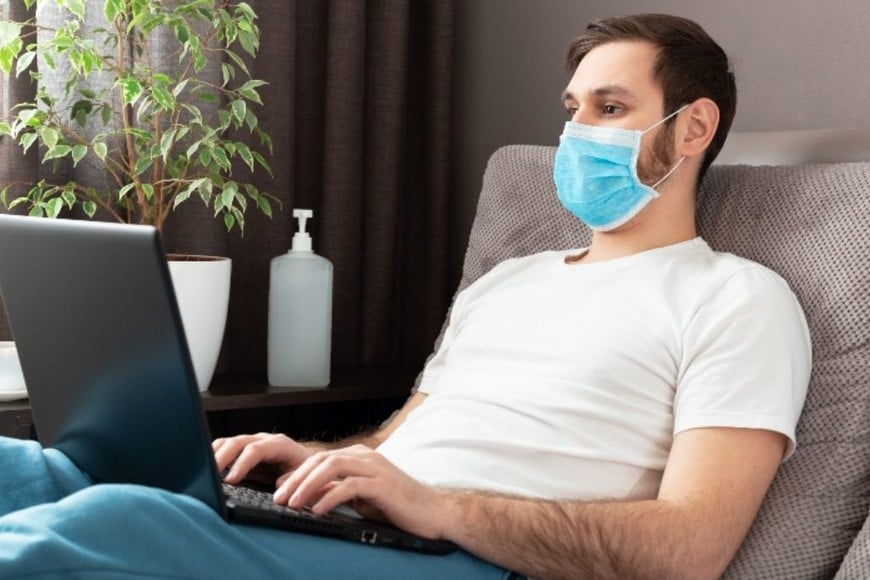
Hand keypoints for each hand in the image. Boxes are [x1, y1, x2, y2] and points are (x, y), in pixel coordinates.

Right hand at [212, 433, 312, 486]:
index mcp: (279, 445)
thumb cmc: (308, 473)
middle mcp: (263, 441)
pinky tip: (206, 470)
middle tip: (209, 475)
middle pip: (237, 442)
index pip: (256, 449)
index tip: (231, 480)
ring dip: (214, 455)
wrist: (310, 466)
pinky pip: (224, 449)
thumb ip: (294, 480)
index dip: (242, 464)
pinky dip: (213, 457)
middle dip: (222, 458)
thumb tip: (279, 484)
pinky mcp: (243, 453)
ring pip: (228, 443)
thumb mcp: (307, 477)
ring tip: (203, 472)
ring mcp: (252, 444)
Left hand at [274, 444, 449, 538]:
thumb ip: (338, 492)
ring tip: (292, 503)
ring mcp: (375, 468)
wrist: (433, 512)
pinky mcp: (383, 484)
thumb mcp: (362, 498)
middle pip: (322, 459)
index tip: (279, 489)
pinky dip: (329, 497)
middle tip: (278, 498)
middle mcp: (366, 457)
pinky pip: (350, 486)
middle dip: (296, 478)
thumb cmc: (398, 506)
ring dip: (308, 485)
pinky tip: (317, 510)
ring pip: (332, 467)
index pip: (320, 459)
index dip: (297, 473)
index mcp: (360, 457)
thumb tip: (308, 498)